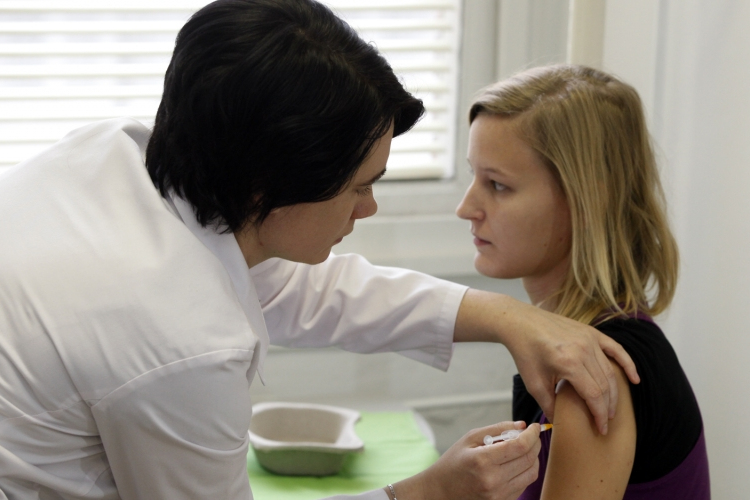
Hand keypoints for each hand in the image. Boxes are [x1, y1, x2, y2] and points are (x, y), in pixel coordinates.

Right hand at [391, 421, 540, 499]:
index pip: (520, 446)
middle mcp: (493, 480)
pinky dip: (526, 470)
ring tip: (525, 448)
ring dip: (533, 457)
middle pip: (529, 459)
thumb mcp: (469, 438)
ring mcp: (498, 495)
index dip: (531, 434)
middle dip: (535, 443)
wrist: (441, 491)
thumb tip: (521, 425)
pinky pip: (524, 484)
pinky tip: (517, 462)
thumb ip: (497, 429)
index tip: (534, 427)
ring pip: (531, 473)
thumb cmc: (453, 462)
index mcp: (483, 460)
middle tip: (532, 435)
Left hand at [454, 290, 639, 434]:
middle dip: (608, 407)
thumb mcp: (533, 383)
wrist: (521, 322)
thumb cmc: (525, 353)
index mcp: (569, 363)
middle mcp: (583, 349)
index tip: (601, 429)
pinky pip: (616, 349)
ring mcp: (589, 338)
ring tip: (612, 409)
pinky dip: (627, 364)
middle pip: (605, 385)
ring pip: (610, 371)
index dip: (600, 415)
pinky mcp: (591, 332)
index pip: (594, 395)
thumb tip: (560, 425)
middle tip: (606, 422)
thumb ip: (549, 405)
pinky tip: (635, 379)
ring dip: (614, 392)